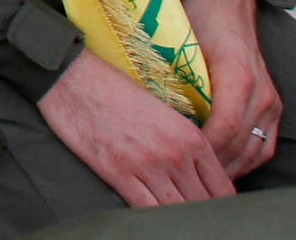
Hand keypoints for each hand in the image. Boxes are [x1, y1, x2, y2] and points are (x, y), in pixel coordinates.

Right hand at [37, 49, 232, 206]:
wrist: (72, 77)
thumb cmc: (113, 89)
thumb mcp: (163, 112)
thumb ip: (184, 141)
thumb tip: (194, 172)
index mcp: (190, 136)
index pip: (222, 189)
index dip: (219, 204)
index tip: (207, 205)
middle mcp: (175, 154)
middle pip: (203, 204)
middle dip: (200, 214)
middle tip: (191, 215)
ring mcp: (147, 165)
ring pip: (178, 211)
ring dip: (177, 217)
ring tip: (172, 217)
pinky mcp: (118, 172)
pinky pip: (146, 210)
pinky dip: (152, 218)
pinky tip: (150, 215)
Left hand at [184, 0, 282, 177]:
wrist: (226, 5)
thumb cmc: (196, 23)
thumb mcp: (178, 48)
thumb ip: (169, 79)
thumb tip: (143, 111)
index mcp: (236, 76)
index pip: (225, 126)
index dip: (204, 149)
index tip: (182, 162)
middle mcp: (260, 92)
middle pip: (241, 144)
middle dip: (213, 166)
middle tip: (185, 181)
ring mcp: (270, 101)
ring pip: (256, 149)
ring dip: (229, 168)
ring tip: (200, 182)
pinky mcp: (272, 106)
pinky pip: (264, 145)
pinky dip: (244, 161)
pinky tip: (222, 169)